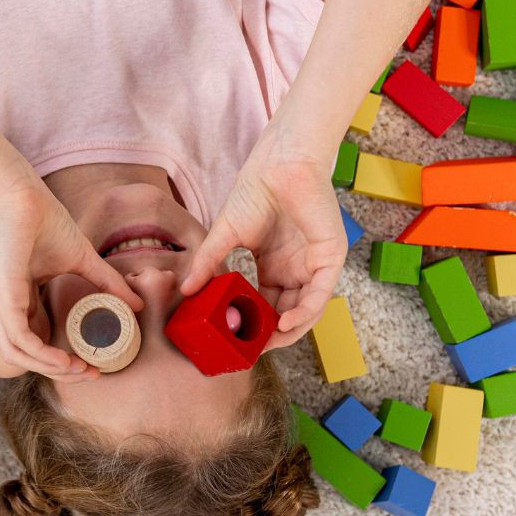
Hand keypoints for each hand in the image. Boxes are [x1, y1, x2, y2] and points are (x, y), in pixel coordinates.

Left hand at [0, 180, 142, 381]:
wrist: (22, 192)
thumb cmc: (44, 219)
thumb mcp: (82, 259)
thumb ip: (106, 282)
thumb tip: (138, 302)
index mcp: (14, 298)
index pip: (32, 342)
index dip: (60, 359)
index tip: (91, 363)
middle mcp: (0, 305)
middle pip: (23, 357)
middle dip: (58, 371)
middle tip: (90, 372)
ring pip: (16, 355)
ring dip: (50, 368)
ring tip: (80, 369)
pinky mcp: (1, 295)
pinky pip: (18, 338)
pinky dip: (41, 354)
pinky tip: (65, 359)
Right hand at [180, 128, 344, 336]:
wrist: (278, 166)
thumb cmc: (254, 193)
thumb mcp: (224, 236)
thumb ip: (207, 264)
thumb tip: (185, 290)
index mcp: (274, 268)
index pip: (266, 306)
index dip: (253, 325)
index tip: (236, 341)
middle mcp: (296, 271)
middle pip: (287, 314)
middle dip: (270, 335)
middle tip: (251, 350)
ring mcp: (314, 266)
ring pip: (306, 310)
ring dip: (288, 331)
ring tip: (267, 343)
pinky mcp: (330, 258)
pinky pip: (320, 295)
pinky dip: (304, 314)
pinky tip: (285, 324)